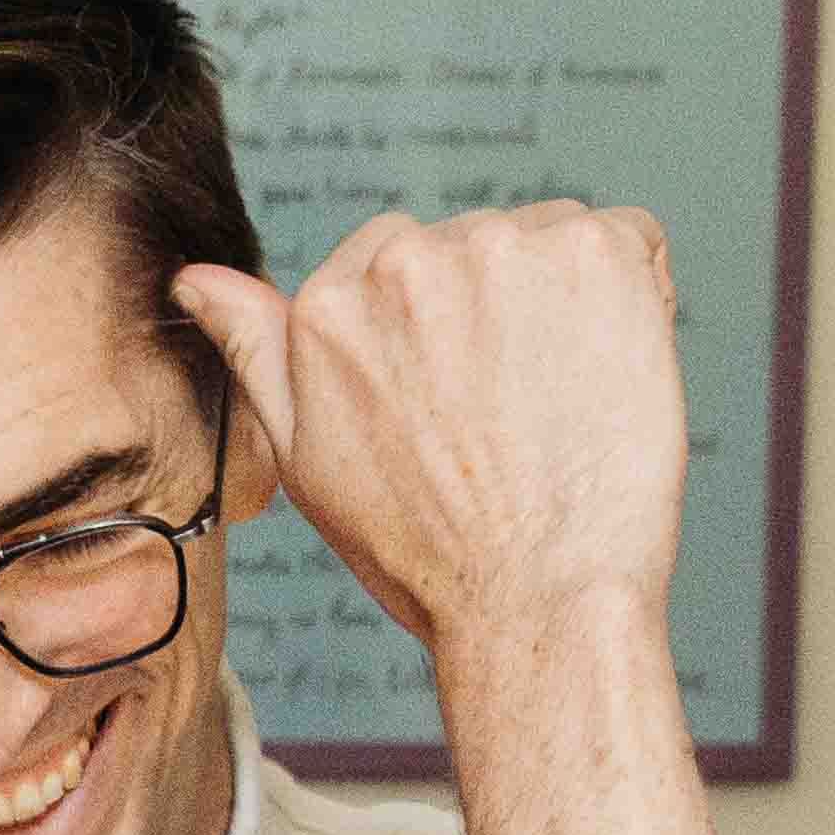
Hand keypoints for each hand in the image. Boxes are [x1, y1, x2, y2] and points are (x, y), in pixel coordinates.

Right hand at [169, 203, 694, 663]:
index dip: (439, 329)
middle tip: (515, 415)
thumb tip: (197, 279)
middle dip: (500, 309)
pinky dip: (636, 291)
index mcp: (328, 303)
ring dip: (566, 300)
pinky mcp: (596, 254)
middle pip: (472, 244)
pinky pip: (628, 238)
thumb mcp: (304, 456)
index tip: (461, 398)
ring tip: (564, 399)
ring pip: (548, 240)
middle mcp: (407, 260)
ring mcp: (504, 248)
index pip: (393, 257)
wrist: (538, 597)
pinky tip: (614, 368)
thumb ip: (255, 351)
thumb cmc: (424, 547)